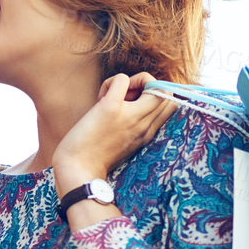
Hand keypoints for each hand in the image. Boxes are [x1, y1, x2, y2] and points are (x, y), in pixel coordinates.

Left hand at [53, 72, 176, 189]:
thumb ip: (135, 125)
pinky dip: (112, 81)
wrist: (77, 169)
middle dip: (148, 87)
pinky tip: (102, 97)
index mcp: (149, 133)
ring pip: (151, 82)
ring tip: (113, 98)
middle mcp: (144, 124)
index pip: (172, 105)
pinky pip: (122, 79)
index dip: (156, 97)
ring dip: (132, 82)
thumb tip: (133, 100)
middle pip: (167, 93)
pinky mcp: (110, 108)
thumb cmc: (95, 155)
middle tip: (125, 98)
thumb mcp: (125, 142)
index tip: (135, 103)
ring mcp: (129, 116)